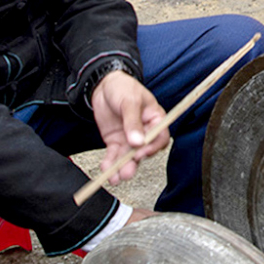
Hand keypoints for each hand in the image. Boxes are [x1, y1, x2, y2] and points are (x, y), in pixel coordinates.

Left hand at [90, 70, 168, 186]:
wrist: (103, 85)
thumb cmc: (123, 87)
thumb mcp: (130, 101)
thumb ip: (133, 121)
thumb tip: (137, 141)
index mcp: (155, 119)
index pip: (160, 137)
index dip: (152, 147)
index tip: (141, 153)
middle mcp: (144, 131)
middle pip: (143, 151)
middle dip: (134, 163)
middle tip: (126, 171)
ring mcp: (129, 138)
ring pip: (128, 157)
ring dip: (122, 168)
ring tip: (115, 177)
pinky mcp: (116, 141)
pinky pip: (114, 155)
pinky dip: (110, 163)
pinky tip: (106, 169)